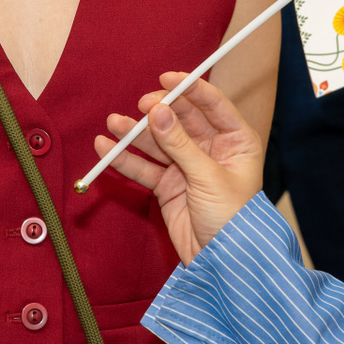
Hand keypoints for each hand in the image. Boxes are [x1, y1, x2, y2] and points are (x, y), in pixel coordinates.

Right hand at [96, 73, 265, 263]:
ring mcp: (188, 167)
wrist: (222, 265)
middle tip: (140, 106)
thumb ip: (180, 144)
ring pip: (159, 142)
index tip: (167, 79)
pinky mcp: (169, 186)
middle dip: (158, 111)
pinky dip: (126, 159)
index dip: (191, 89)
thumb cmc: (231, 220)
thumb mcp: (207, 177)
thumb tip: (157, 111)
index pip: (213, 105)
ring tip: (113, 123)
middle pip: (181, 120)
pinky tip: (106, 147)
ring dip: (135, 133)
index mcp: (237, 141)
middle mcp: (213, 149)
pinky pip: (145, 167)